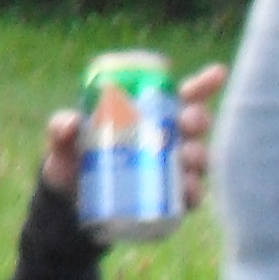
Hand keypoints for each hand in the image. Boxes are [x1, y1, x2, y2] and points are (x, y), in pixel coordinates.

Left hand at [42, 62, 228, 206]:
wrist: (68, 206)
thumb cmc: (72, 162)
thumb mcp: (63, 143)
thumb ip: (61, 128)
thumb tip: (71, 122)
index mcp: (148, 117)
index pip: (182, 97)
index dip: (203, 85)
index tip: (217, 74)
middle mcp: (166, 141)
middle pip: (196, 125)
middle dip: (198, 119)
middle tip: (187, 121)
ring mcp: (171, 171)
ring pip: (199, 159)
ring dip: (199, 154)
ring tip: (187, 156)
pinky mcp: (169, 200)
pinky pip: (189, 196)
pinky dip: (193, 192)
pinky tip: (188, 189)